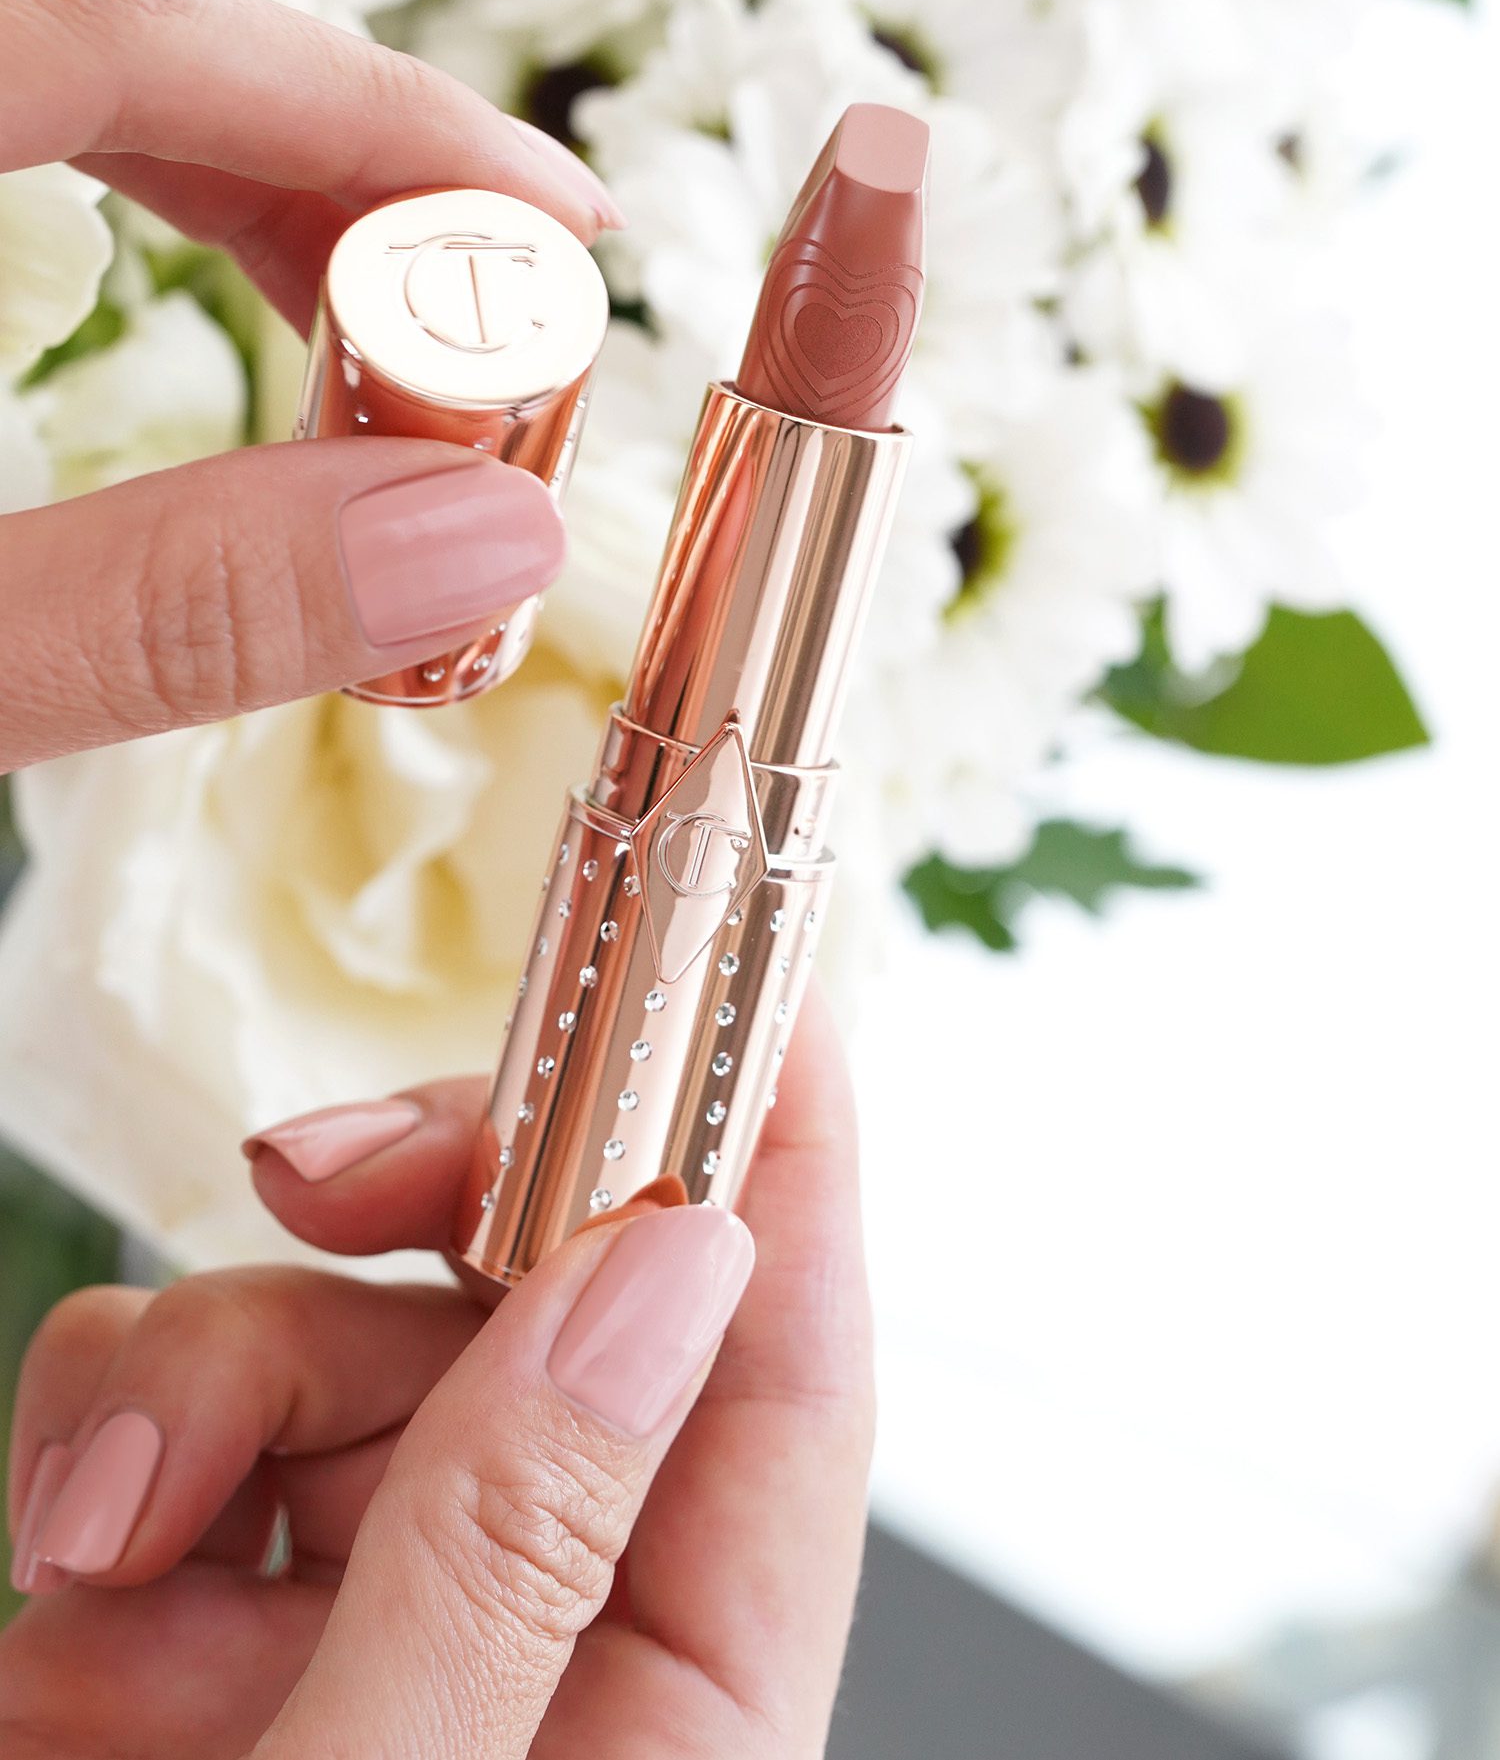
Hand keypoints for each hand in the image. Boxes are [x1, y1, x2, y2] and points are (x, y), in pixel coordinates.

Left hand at [0, 0, 623, 774]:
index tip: (571, 222)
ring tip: (401, 323)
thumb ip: (168, 604)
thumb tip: (494, 538)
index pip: (125, 29)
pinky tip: (245, 293)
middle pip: (110, 29)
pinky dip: (150, 186)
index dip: (378, 110)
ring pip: (61, 63)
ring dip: (257, 176)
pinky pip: (16, 117)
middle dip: (344, 155)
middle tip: (507, 304)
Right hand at [1, 991, 873, 1757]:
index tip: (738, 950)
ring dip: (203, 1375)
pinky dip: (109, 1445)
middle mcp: (540, 1644)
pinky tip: (65, 1614)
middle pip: (539, 1306)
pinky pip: (176, 1419)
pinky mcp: (195, 1626)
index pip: (787, 1373)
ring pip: (333, 1335)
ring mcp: (361, 1627)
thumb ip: (510, 1550)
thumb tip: (664, 1262)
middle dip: (416, 1215)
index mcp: (682, 1714)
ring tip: (102, 1539)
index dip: (778, 1142)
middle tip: (303, 1183)